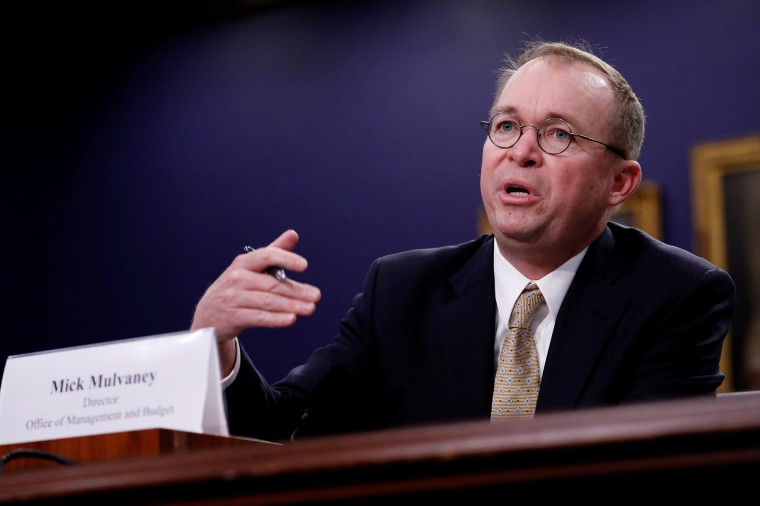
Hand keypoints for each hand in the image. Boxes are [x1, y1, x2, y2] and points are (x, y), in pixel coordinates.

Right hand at [191, 229, 320, 374]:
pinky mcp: (232, 316)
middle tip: (315, 295)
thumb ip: (274, 252)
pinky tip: (290, 319)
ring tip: (309, 308)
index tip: (304, 265)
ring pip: (268, 301)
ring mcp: (233, 298)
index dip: (286, 259)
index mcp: (243, 263)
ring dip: (291, 306)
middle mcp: (237, 278)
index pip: (267, 256)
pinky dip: (276, 319)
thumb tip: (293, 234)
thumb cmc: (234, 288)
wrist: (207, 315)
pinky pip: (258, 317)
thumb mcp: (250, 267)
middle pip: (272, 284)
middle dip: (297, 290)